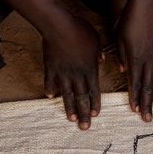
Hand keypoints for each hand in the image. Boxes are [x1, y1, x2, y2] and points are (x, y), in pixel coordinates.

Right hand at [42, 16, 101, 130]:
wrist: (58, 25)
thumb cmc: (80, 30)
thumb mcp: (96, 40)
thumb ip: (99, 53)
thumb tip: (102, 60)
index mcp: (90, 69)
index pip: (94, 91)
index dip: (94, 104)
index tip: (94, 115)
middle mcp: (77, 74)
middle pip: (81, 97)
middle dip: (83, 114)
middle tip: (84, 127)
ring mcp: (62, 72)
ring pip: (67, 94)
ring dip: (69, 107)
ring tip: (70, 119)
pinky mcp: (50, 67)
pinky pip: (50, 80)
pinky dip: (50, 88)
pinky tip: (50, 97)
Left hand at [117, 0, 152, 121]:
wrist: (148, 3)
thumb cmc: (130, 18)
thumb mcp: (119, 37)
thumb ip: (122, 56)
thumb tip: (122, 70)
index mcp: (135, 59)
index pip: (134, 84)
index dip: (135, 98)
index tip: (135, 110)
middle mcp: (149, 60)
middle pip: (148, 86)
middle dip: (147, 104)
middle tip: (148, 118)